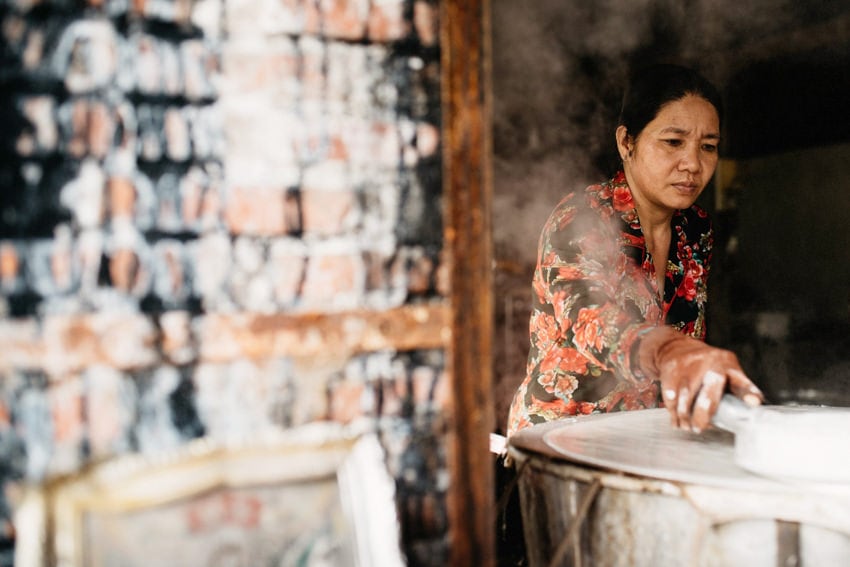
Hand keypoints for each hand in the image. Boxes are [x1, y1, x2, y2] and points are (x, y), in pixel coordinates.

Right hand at [638, 326, 763, 431]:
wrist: (675, 348)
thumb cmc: (706, 367)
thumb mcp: (724, 371)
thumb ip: (732, 391)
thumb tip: (741, 421)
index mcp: (729, 366)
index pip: (741, 382)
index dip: (749, 392)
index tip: (753, 403)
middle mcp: (711, 363)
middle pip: (710, 390)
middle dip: (703, 412)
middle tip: (700, 428)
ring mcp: (690, 365)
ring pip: (686, 395)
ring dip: (685, 415)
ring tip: (687, 427)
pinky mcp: (672, 369)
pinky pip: (671, 394)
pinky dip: (672, 411)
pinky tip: (676, 420)